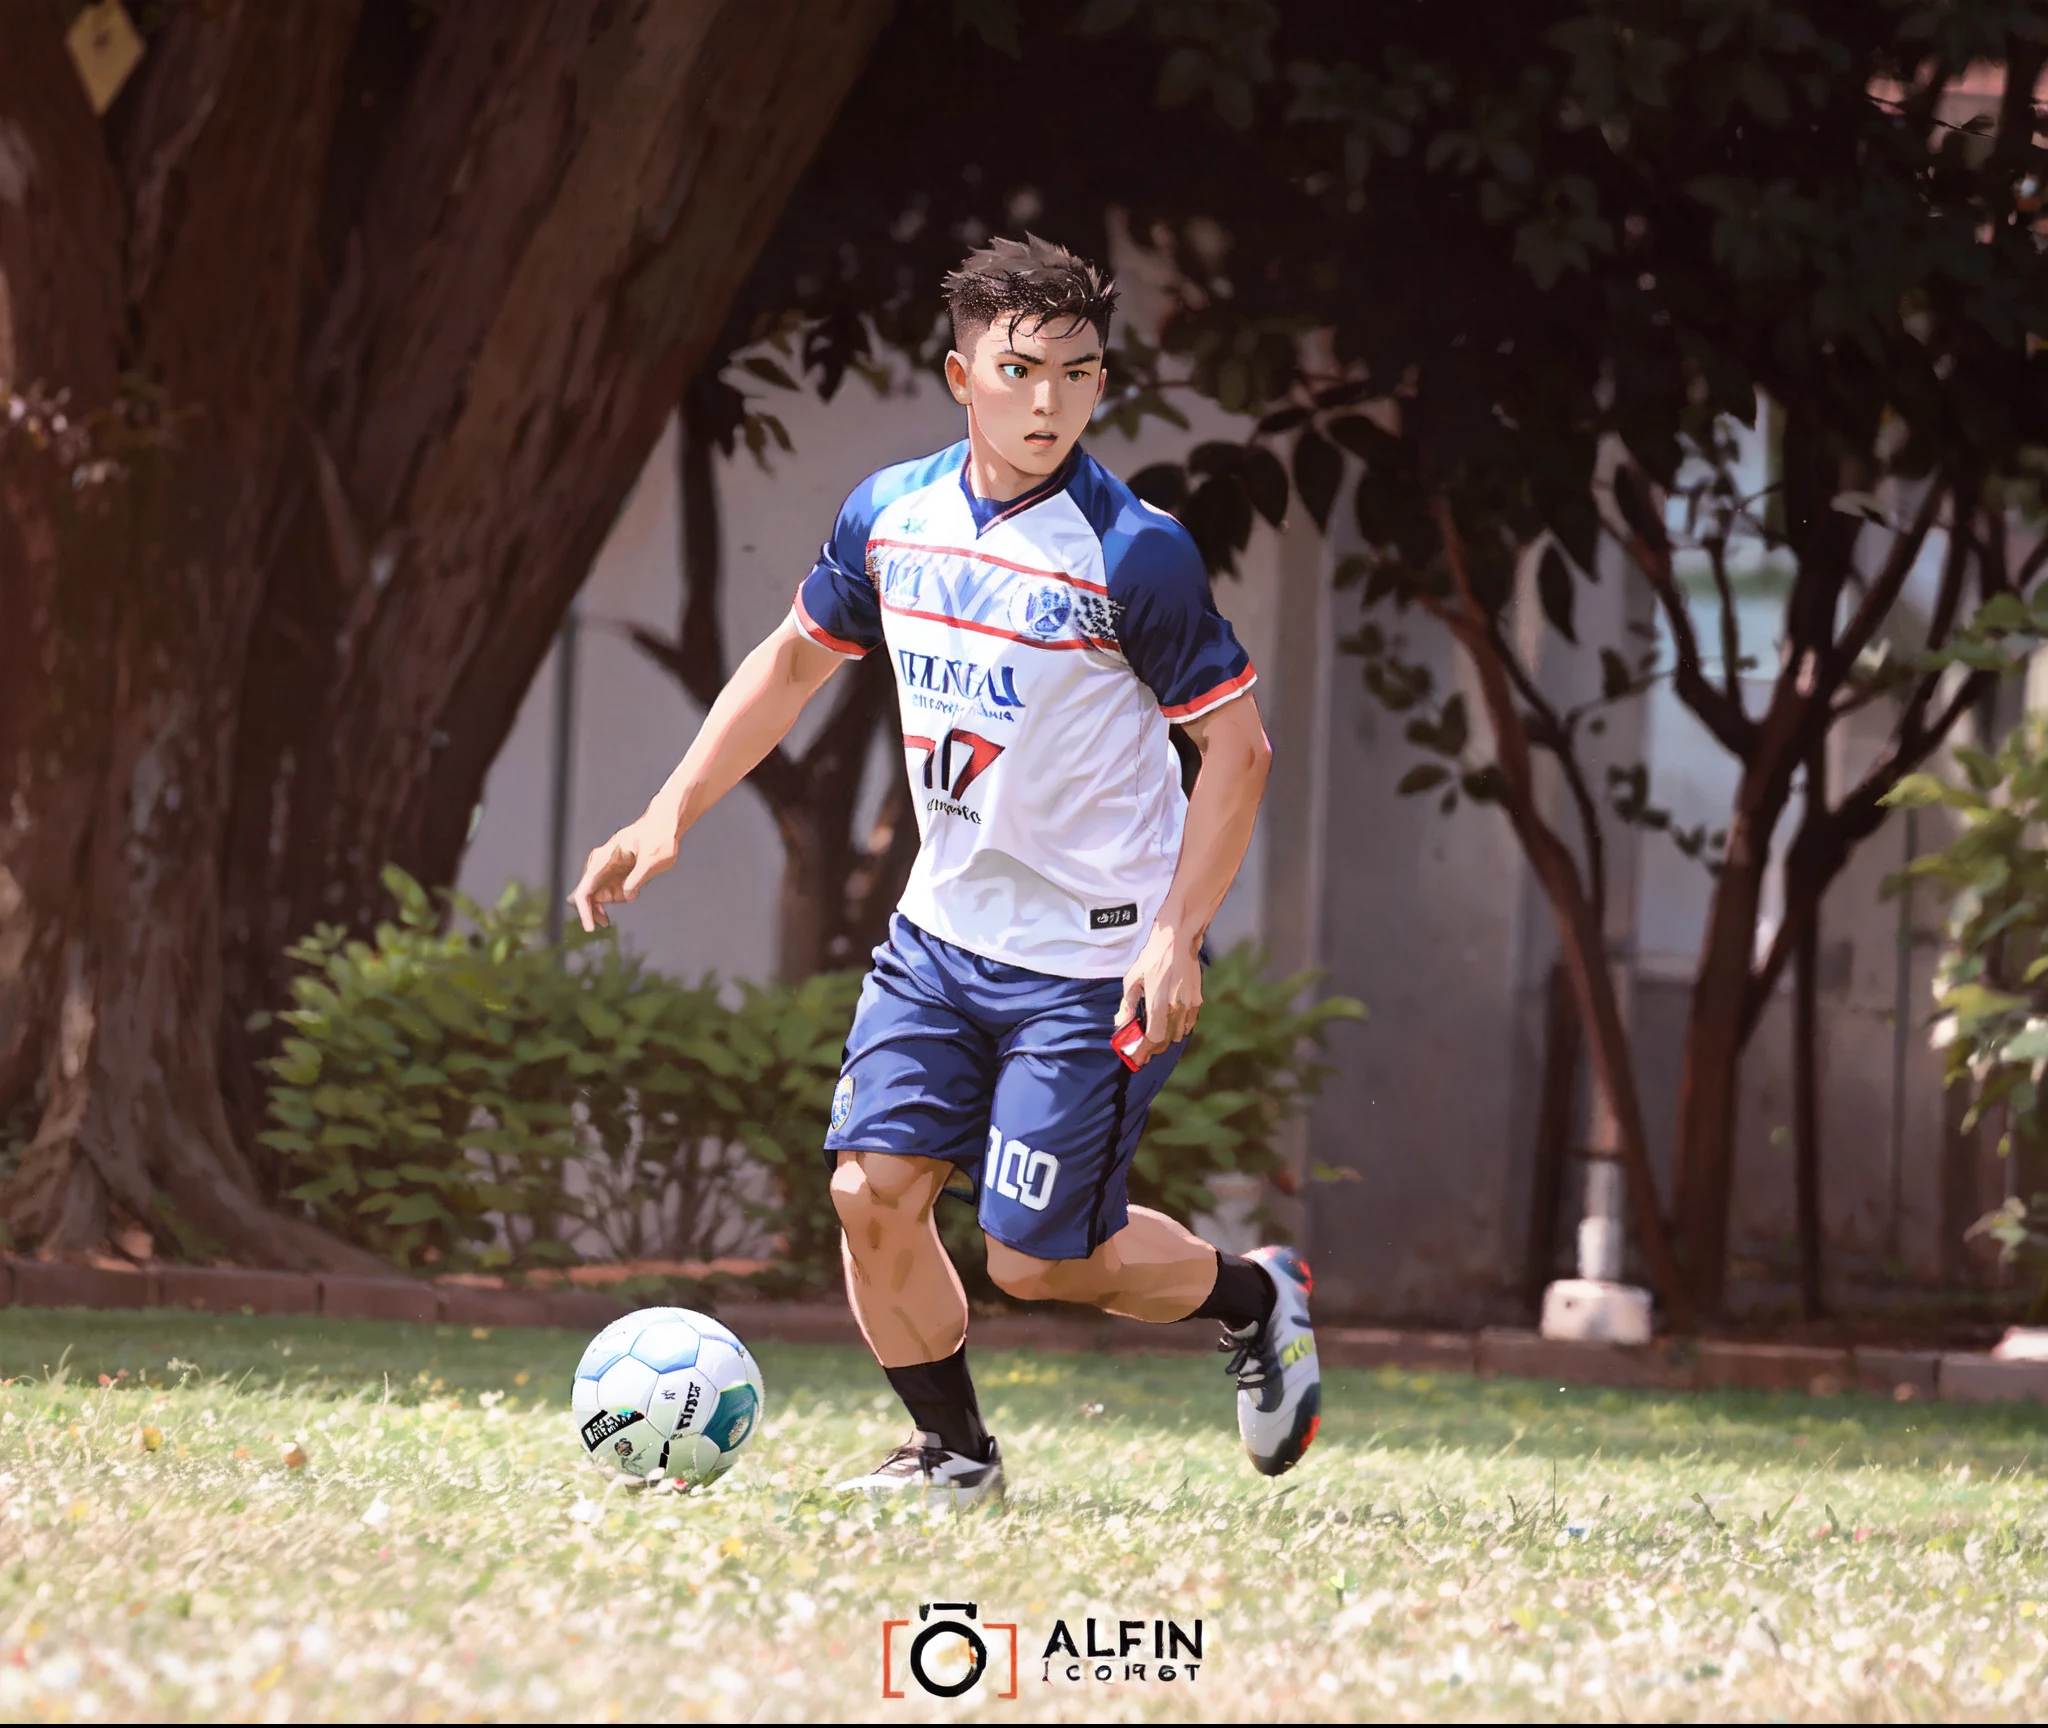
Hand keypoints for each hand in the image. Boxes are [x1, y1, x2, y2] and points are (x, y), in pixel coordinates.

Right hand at [568, 815, 676, 931]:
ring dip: (610, 902)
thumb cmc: (659, 837)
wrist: (665, 825)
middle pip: (587, 894)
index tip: (590, 928)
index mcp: (604, 858)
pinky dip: (619, 896)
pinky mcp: (617, 871)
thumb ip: (637, 879)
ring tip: (633, 891)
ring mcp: (608, 868)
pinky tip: (635, 889)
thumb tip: (625, 895)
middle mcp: (601, 863)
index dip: (584, 911)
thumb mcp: (652, 860)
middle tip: (605, 923)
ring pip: (598, 894)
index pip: (585, 889)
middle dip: (595, 910)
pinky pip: (610, 890)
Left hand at [1114, 924, 1201, 1068]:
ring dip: (1165, 1039)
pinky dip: (1178, 1029)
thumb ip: (1127, 1007)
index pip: (1153, 1038)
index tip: (1136, 1058)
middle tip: (1141, 1050)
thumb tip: (1121, 1025)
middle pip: (1165, 1041)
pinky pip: (1188, 1024)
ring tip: (1154, 1036)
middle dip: (1152, 1048)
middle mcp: (1176, 1008)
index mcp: (1158, 1003)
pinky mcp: (1197, 1001)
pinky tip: (1169, 1024)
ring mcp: (1189, 1005)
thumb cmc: (1152, 958)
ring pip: (1178, 1034)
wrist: (1178, 941)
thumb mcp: (1132, 981)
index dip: (1143, 1051)